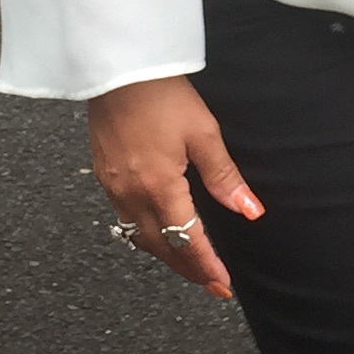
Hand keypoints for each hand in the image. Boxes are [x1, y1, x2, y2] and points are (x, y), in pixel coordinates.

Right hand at [86, 76, 261, 298]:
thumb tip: (249, 210)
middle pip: (161, 247)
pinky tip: (159, 232)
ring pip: (140, 237)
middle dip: (188, 269)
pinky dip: (146, 235)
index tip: (222, 285)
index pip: (186, 240)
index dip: (206, 266)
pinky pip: (124, 220)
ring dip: (166, 255)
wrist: (117, 68)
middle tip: (211, 283)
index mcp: (159, 186)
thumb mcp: (203, 133)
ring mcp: (112, 187)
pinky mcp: (103, 176)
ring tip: (190, 264)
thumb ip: (224, 177)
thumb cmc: (162, 95)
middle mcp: (131, 194)